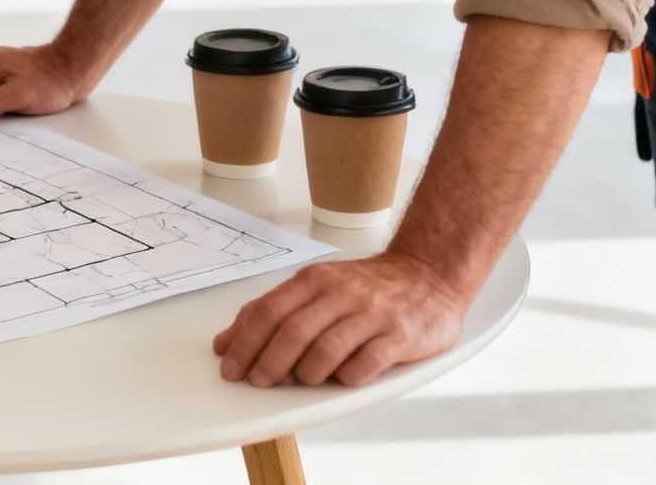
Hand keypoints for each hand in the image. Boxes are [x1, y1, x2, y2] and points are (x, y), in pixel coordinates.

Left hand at [212, 251, 468, 386]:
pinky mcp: (400, 336)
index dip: (244, 344)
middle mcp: (342, 293)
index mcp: (316, 280)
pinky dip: (346, 378)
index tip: (231, 368)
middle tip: (260, 381)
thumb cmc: (368, 287)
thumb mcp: (316, 287)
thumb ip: (273, 311)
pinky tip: (341, 378)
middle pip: (292, 332)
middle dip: (269, 364)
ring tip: (304, 379)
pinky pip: (365, 365)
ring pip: (326, 350)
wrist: (429, 274)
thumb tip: (226, 342)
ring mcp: (373, 314)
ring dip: (307, 373)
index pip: (268, 312)